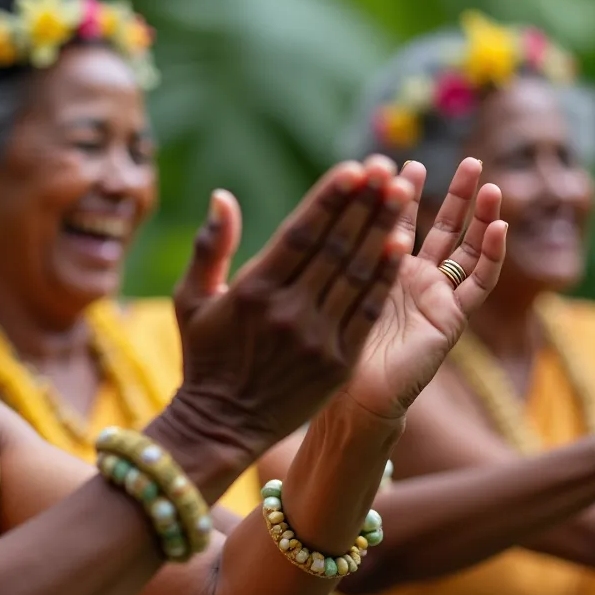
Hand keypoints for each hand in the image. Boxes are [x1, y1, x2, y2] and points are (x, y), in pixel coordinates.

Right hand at [167, 161, 415, 460]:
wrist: (221, 426)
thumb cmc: (204, 358)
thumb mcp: (191, 300)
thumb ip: (210, 247)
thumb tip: (223, 196)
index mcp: (252, 290)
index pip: (300, 233)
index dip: (330, 198)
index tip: (354, 167)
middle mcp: (287, 310)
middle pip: (336, 246)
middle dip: (364, 203)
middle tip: (389, 169)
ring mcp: (316, 338)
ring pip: (357, 274)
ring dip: (382, 230)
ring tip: (403, 194)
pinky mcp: (338, 363)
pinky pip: (367, 311)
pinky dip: (385, 277)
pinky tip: (402, 245)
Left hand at [339, 156, 507, 419]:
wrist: (352, 397)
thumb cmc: (333, 347)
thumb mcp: (336, 286)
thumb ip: (342, 249)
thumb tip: (332, 203)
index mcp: (385, 269)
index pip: (399, 220)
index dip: (405, 192)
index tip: (406, 162)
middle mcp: (415, 280)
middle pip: (445, 228)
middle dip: (457, 195)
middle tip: (471, 159)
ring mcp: (437, 297)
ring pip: (468, 250)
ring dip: (482, 219)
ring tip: (490, 185)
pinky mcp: (452, 318)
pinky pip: (478, 283)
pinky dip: (492, 256)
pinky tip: (499, 228)